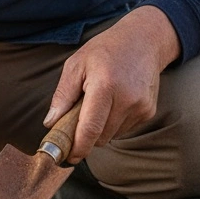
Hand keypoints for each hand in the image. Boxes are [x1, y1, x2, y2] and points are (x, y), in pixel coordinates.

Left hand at [43, 6, 179, 162]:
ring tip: (98, 102)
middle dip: (85, 135)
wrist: (143, 41)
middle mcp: (127, 99)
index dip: (77, 147)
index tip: (67, 157)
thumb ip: (63, 95)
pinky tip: (113, 102)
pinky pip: (124, 129)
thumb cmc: (104, 51)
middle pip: (100, 137)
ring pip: (111, 135)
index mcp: (105, 86)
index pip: (90, 128)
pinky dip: (113, 122)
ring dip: (100, 128)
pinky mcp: (149, 111)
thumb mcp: (76, 65)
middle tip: (76, 117)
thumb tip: (50, 123)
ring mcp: (141, 107)